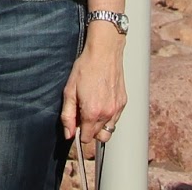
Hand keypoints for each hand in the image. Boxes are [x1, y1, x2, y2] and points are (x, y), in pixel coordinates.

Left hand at [60, 28, 126, 154]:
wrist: (104, 51)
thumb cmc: (86, 67)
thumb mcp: (69, 90)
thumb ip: (67, 115)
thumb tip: (68, 134)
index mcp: (92, 113)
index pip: (86, 139)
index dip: (79, 132)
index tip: (76, 123)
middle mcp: (107, 114)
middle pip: (97, 136)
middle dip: (89, 129)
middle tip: (83, 112)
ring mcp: (117, 109)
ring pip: (108, 130)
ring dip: (100, 125)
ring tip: (93, 107)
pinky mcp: (123, 103)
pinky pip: (115, 119)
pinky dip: (108, 116)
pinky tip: (102, 101)